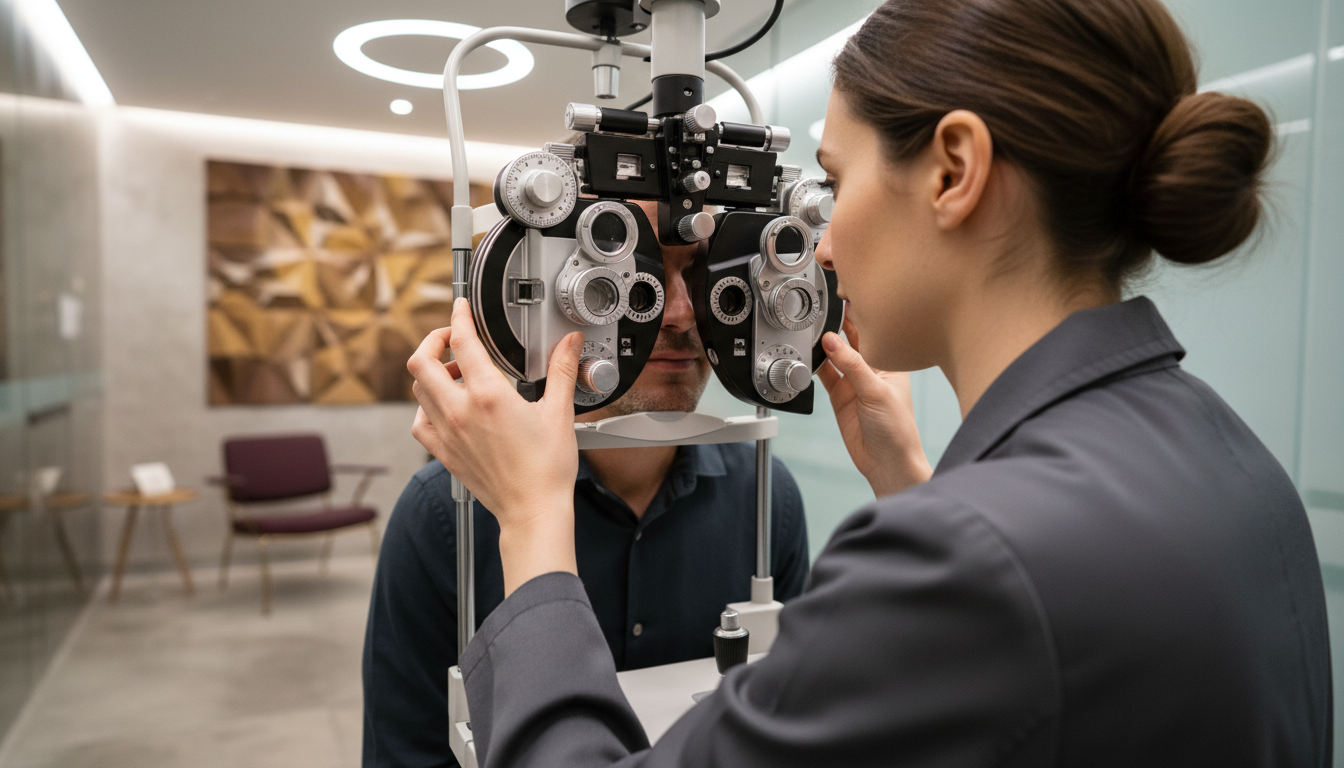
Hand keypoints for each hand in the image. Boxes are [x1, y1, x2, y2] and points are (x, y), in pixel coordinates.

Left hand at [407, 298, 580, 594]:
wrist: (532, 511)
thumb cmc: (547, 469)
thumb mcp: (559, 412)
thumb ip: (561, 370)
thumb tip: (570, 342)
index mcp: (489, 396)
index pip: (461, 342)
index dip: (458, 317)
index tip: (461, 307)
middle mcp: (460, 412)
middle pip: (421, 362)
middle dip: (433, 341)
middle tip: (451, 337)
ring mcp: (447, 433)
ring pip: (418, 389)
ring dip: (431, 373)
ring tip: (455, 372)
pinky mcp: (443, 453)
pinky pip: (419, 422)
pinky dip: (426, 407)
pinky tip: (445, 407)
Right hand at [817, 315, 932, 497]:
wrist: (886, 463)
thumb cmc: (897, 429)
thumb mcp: (876, 391)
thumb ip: (852, 365)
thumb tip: (832, 340)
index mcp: (890, 363)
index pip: (872, 333)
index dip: (860, 316)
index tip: (844, 300)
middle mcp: (872, 370)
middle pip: (852, 340)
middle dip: (839, 326)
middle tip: (823, 310)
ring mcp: (854, 383)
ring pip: (835, 356)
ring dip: (825, 346)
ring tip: (813, 331)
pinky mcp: (840, 396)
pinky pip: (825, 375)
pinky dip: (816, 365)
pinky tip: (810, 355)